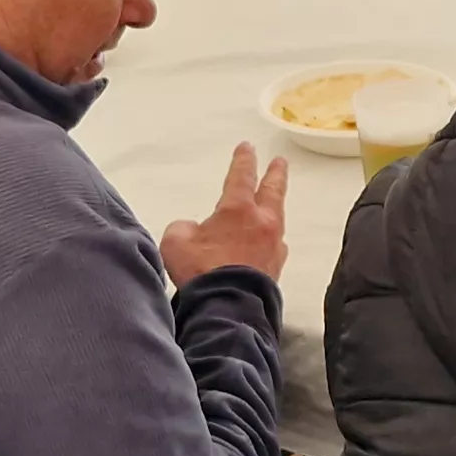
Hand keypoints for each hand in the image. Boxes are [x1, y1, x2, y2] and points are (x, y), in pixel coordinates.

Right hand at [159, 142, 289, 283]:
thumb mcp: (176, 242)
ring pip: (277, 218)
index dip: (243, 160)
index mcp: (238, 209)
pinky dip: (270, 239)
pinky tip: (268, 243)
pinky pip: (275, 246)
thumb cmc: (202, 272)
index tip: (247, 147)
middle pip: (272, 191)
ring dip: (274, 207)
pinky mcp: (276, 268)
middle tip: (279, 162)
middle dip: (275, 174)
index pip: (241, 176)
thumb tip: (194, 230)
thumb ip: (184, 228)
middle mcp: (261, 223)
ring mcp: (273, 246)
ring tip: (273, 204)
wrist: (228, 308)